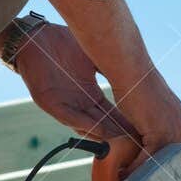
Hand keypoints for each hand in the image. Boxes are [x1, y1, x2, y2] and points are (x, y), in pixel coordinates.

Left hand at [13, 23, 136, 141]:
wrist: (34, 36)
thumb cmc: (63, 42)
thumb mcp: (92, 56)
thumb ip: (109, 67)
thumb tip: (136, 70)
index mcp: (89, 94)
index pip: (112, 112)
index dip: (127, 122)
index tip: (145, 130)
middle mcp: (78, 103)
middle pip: (103, 123)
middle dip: (121, 134)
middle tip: (140, 144)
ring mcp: (64, 104)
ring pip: (88, 124)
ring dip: (105, 134)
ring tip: (124, 143)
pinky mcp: (49, 102)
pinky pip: (68, 116)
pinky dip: (84, 123)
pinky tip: (99, 130)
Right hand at [111, 72, 180, 171]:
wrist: (133, 72)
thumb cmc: (137, 92)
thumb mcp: (152, 118)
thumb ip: (156, 138)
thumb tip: (147, 160)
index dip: (172, 175)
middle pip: (177, 168)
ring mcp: (176, 132)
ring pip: (161, 166)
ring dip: (144, 178)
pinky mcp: (161, 132)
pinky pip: (148, 159)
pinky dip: (134, 169)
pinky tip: (121, 172)